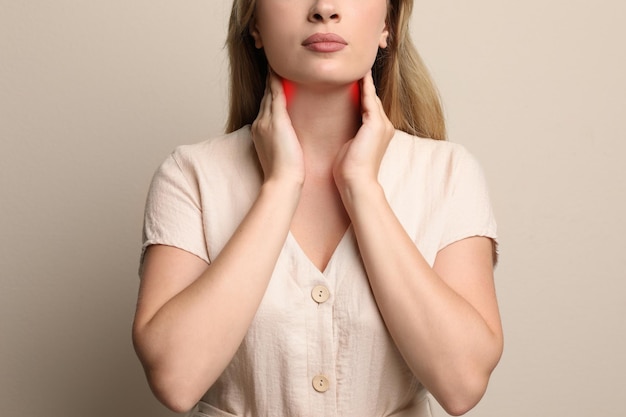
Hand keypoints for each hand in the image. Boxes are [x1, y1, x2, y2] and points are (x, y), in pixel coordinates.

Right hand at [251, 70, 304, 186]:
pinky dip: (276, 81)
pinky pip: (275, 94)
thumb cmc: (285, 172)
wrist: (282, 181)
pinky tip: (279, 69)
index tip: (274, 79)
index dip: (268, 91)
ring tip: (277, 61)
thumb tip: (290, 137)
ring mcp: (266, 121)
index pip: (266, 105)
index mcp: (260, 130)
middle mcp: (260, 122)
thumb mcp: (280, 153)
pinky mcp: (276, 121)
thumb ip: (283, 141)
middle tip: (274, 62)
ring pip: (268, 92)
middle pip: (265, 95)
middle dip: (269, 80)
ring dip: (272, 76)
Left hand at [333, 70, 394, 190]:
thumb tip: (339, 125)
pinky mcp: (376, 124)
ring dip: (364, 79)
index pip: (369, 106)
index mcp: (378, 132)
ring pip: (372, 95)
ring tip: (357, 63)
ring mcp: (382, 124)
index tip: (352, 78)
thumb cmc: (349, 170)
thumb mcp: (349, 146)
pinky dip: (364, 86)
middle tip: (354, 63)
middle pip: (372, 98)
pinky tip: (358, 74)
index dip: (362, 91)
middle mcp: (384, 126)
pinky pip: (369, 99)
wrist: (356, 182)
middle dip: (364, 82)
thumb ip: (350, 133)